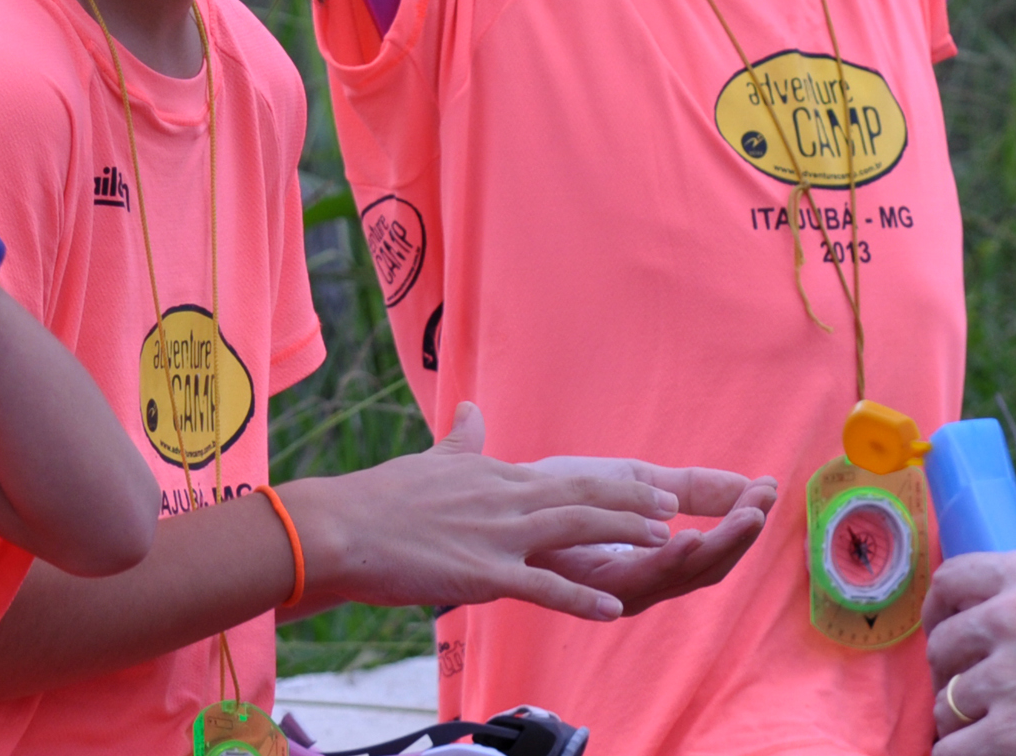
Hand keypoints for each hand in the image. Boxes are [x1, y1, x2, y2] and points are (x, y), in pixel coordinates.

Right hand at [289, 402, 684, 619]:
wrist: (341, 527)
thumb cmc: (379, 499)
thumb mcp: (429, 462)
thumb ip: (460, 440)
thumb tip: (468, 406)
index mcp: (494, 476)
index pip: (566, 478)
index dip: (613, 485)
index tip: (648, 488)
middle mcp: (504, 499)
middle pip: (583, 496)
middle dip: (632, 502)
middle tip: (673, 508)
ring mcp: (497, 535)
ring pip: (574, 529)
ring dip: (624, 534)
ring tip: (664, 542)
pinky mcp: (483, 572)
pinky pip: (543, 586)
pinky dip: (581, 598)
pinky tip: (612, 610)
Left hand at [524, 458, 775, 614]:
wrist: (494, 498)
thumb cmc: (555, 493)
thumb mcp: (632, 482)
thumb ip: (689, 487)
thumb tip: (752, 483)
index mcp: (651, 559)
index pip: (710, 547)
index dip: (741, 521)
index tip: (768, 488)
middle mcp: (639, 581)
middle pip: (705, 569)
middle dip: (738, 537)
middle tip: (763, 505)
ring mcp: (615, 590)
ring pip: (680, 577)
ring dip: (716, 547)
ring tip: (745, 518)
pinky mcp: (589, 589)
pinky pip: (636, 581)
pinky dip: (666, 562)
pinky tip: (687, 538)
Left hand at [924, 549, 1015, 752]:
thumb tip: (976, 611)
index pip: (950, 579)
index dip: (938, 610)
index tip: (943, 629)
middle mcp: (1009, 616)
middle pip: (942, 644)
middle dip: (951, 671)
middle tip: (970, 690)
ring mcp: (1006, 674)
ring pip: (945, 700)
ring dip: (959, 718)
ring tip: (986, 726)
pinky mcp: (1011, 729)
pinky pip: (953, 745)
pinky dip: (960, 752)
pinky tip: (977, 752)